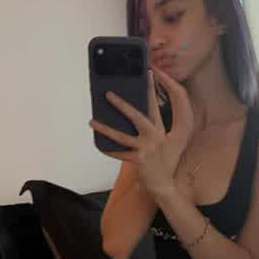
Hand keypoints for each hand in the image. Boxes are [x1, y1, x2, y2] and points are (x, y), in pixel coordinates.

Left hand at [89, 66, 194, 195]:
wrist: (166, 186)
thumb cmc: (165, 160)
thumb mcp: (167, 141)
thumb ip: (154, 126)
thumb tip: (131, 110)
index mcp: (167, 129)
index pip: (159, 104)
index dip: (154, 88)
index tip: (148, 72)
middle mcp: (158, 137)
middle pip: (138, 116)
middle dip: (122, 104)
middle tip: (108, 93)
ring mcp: (148, 149)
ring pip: (122, 136)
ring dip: (105, 128)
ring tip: (91, 120)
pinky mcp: (140, 160)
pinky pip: (120, 153)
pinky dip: (109, 150)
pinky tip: (99, 145)